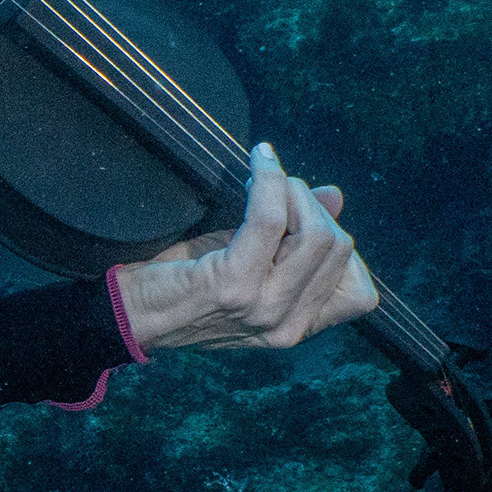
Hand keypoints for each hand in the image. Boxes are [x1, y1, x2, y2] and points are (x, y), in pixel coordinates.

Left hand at [115, 143, 378, 352]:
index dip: (341, 247)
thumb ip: (296, 240)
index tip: (307, 221)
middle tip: (277, 188)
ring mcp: (264, 308)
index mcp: (297, 329)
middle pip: (339, 248)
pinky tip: (259, 162)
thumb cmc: (188, 288)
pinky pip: (270, 220)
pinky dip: (268, 182)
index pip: (360, 295)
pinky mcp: (235, 284)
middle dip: (312, 205)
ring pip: (315, 232)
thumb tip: (336, 195)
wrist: (131, 315)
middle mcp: (287, 326)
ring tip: (265, 180)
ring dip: (293, 192)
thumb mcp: (253, 266)